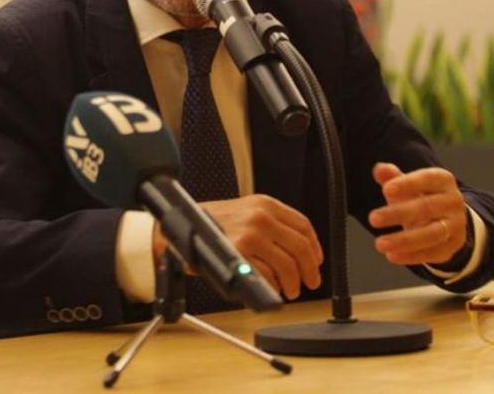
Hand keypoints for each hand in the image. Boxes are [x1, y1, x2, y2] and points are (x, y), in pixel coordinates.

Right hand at [156, 195, 322, 299]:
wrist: (178, 227)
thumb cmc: (209, 223)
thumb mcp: (243, 211)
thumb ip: (269, 225)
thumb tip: (293, 249)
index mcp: (264, 204)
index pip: (303, 225)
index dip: (315, 247)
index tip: (316, 260)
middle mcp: (260, 216)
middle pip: (301, 247)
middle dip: (309, 270)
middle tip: (309, 281)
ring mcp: (250, 234)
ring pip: (287, 265)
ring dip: (293, 282)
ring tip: (290, 290)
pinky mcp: (239, 253)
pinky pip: (267, 275)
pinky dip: (273, 286)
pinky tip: (272, 289)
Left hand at [367, 163, 467, 265]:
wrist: (446, 218)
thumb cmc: (421, 197)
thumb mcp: (407, 184)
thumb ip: (392, 177)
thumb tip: (380, 169)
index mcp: (443, 181)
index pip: (427, 179)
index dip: (407, 184)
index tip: (386, 190)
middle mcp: (453, 202)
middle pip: (427, 207)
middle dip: (398, 213)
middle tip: (373, 218)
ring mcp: (455, 225)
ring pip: (432, 234)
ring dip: (405, 240)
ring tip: (380, 244)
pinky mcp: (452, 246)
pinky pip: (433, 253)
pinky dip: (411, 256)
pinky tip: (392, 256)